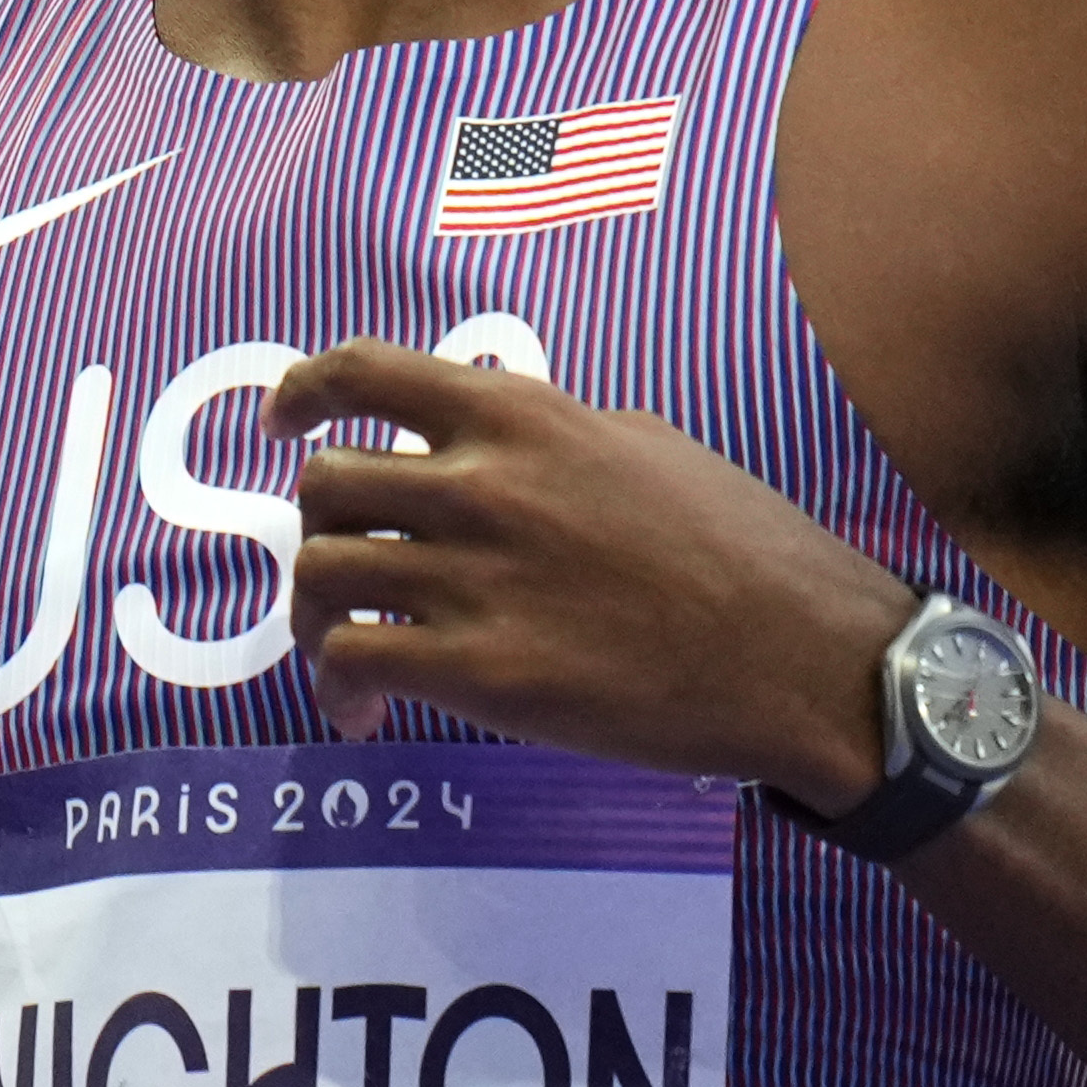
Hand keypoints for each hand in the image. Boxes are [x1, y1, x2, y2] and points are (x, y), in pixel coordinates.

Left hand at [267, 340, 910, 807]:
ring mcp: (475, 579)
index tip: (286, 422)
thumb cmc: (742, 549)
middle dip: (320, 528)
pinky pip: (353, 660)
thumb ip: (547, 436)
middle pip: (324, 485)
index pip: (365, 372)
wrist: (800, 658)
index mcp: (523, 416)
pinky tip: (363, 714)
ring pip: (321, 575)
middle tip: (346, 570)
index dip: (305, 392)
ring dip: (314, 616)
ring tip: (341, 654)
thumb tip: (488, 438)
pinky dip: (336, 686)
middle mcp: (484, 487)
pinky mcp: (480, 673)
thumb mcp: (643, 446)